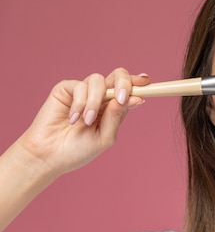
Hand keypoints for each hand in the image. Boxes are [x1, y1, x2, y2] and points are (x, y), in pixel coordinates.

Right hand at [16, 68, 149, 177]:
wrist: (50, 156)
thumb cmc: (78, 150)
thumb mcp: (105, 137)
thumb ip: (117, 117)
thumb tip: (134, 98)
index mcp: (113, 107)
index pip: (129, 89)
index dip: (138, 83)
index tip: (146, 82)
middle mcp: (101, 97)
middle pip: (117, 75)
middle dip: (123, 83)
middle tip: (121, 98)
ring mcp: (83, 92)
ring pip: (98, 80)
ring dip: (95, 102)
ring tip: (87, 121)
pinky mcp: (66, 89)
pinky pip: (80, 86)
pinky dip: (80, 103)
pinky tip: (74, 119)